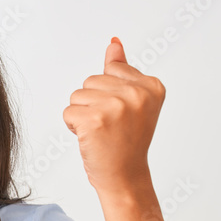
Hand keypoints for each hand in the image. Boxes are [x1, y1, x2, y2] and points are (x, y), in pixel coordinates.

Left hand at [62, 37, 164, 196]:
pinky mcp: (94, 120)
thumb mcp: (133, 102)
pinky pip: (68, 112)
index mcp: (151, 85)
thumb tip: (113, 43)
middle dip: (93, 103)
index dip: (108, 93)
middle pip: (91, 80)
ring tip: (101, 132)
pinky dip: (73, 127)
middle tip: (110, 126)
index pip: (111, 70)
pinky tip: (91, 138)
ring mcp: (116, 106)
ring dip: (82, 114)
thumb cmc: (127, 141)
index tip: (123, 115)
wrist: (125, 177)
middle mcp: (137, 94)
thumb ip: (122, 70)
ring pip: (77, 95)